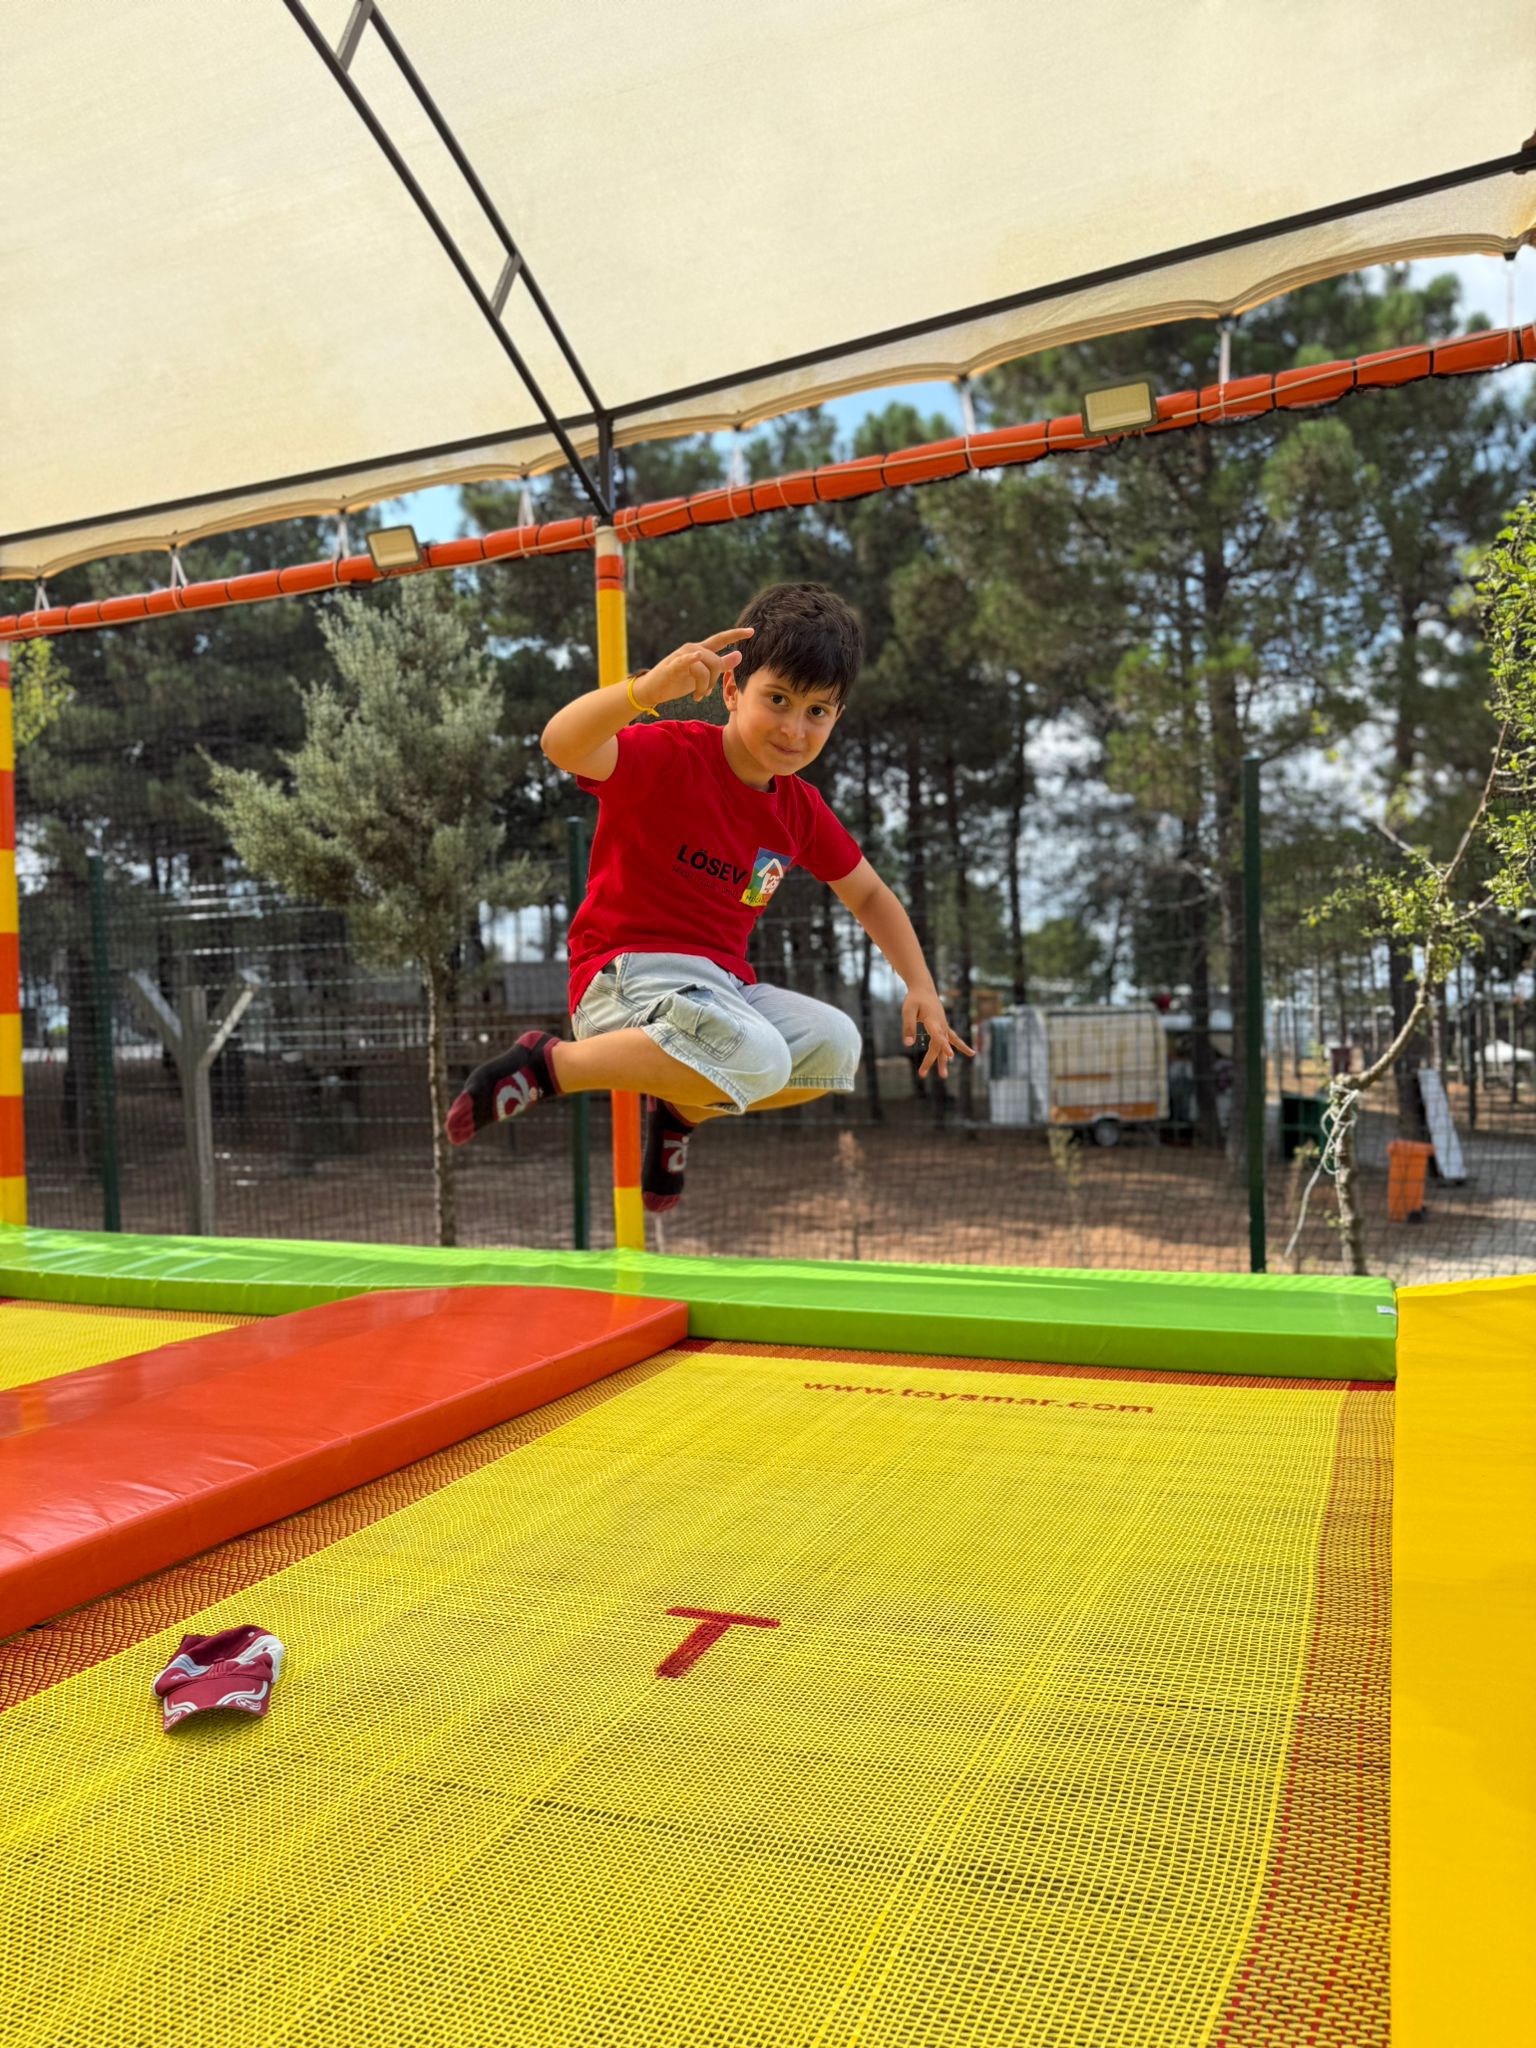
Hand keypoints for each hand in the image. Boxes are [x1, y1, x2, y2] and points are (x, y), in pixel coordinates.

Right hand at [633, 628, 753, 709]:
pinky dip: (692, 659)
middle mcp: (693, 648)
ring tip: (697, 696)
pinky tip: (696, 657)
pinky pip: (686, 662)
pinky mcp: (673, 666)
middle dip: (714, 681)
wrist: (653, 689)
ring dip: (703, 687)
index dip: (736, 635)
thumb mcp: (703, 673)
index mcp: (701, 650)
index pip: (721, 640)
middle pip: (716, 662)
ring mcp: (682, 656)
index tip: (752, 631)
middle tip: (704, 694)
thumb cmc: (678, 681)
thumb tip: (740, 654)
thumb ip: (721, 664)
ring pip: (705, 669)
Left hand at [903, 990, 975, 1078]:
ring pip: (943, 1046)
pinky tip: (972, 1053)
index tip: (951, 1056)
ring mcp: (944, 1026)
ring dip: (943, 1061)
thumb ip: (908, 1027)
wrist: (924, 988)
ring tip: (944, 1076)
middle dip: (930, 1061)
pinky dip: (960, 1046)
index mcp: (932, 1020)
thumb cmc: (914, 999)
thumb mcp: (907, 1010)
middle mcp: (941, 1025)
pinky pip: (953, 1039)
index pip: (938, 1035)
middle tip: (922, 1074)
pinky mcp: (944, 1027)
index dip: (944, 1045)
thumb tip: (908, 1045)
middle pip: (936, 1046)